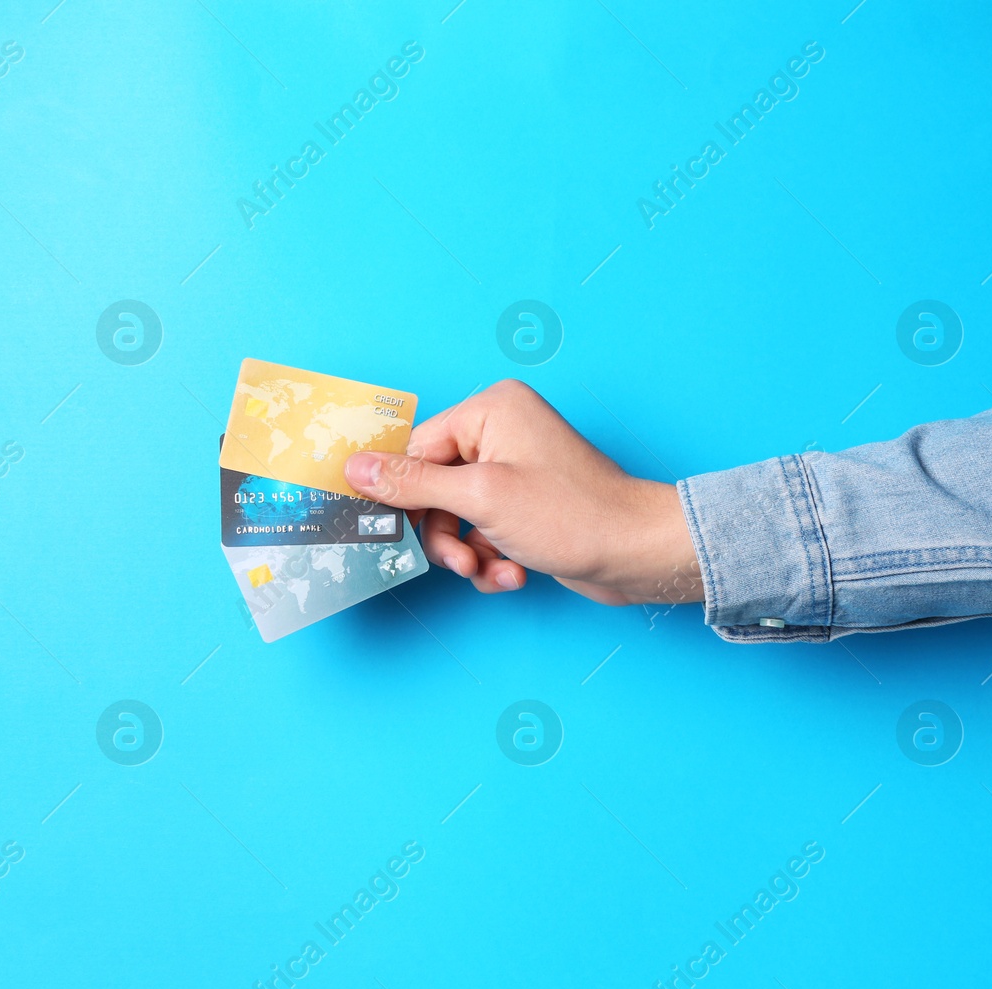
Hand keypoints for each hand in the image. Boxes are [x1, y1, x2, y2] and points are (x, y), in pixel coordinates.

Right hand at [343, 380, 702, 605]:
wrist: (636, 556)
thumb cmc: (573, 516)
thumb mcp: (479, 498)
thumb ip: (411, 484)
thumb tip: (354, 468)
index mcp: (490, 410)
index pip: (417, 449)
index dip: (406, 495)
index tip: (393, 530)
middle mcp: (501, 432)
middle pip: (433, 486)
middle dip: (443, 533)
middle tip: (458, 561)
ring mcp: (514, 469)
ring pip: (455, 516)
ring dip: (466, 553)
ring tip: (490, 571)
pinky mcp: (525, 504)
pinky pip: (482, 530)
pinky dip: (490, 558)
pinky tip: (512, 575)